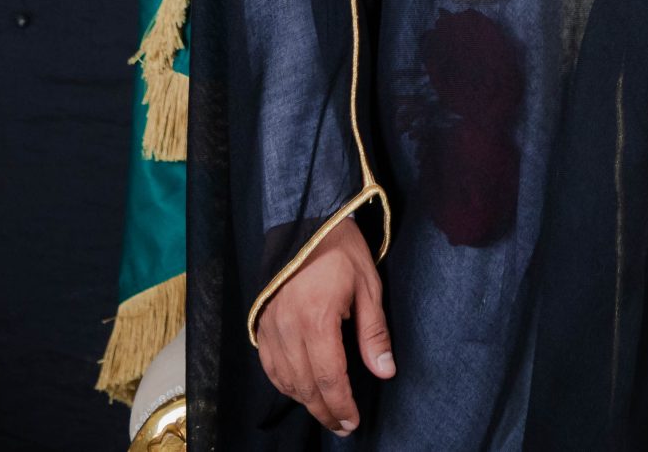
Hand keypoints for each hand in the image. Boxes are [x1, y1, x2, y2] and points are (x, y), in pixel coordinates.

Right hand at [256, 215, 392, 435]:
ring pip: (285, 379)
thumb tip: (385, 371)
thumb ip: (374, 332)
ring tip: (326, 413)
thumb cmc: (342, 250)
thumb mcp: (368, 286)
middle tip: (343, 426)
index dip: (341, 404)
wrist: (306, 221)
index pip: (328, 377)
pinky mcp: (262, 322)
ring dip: (305, 401)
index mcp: (316, 319)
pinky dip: (284, 384)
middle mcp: (288, 328)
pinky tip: (299, 391)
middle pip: (304, 385)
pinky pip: (270, 365)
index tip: (353, 421)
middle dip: (325, 410)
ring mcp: (271, 326)